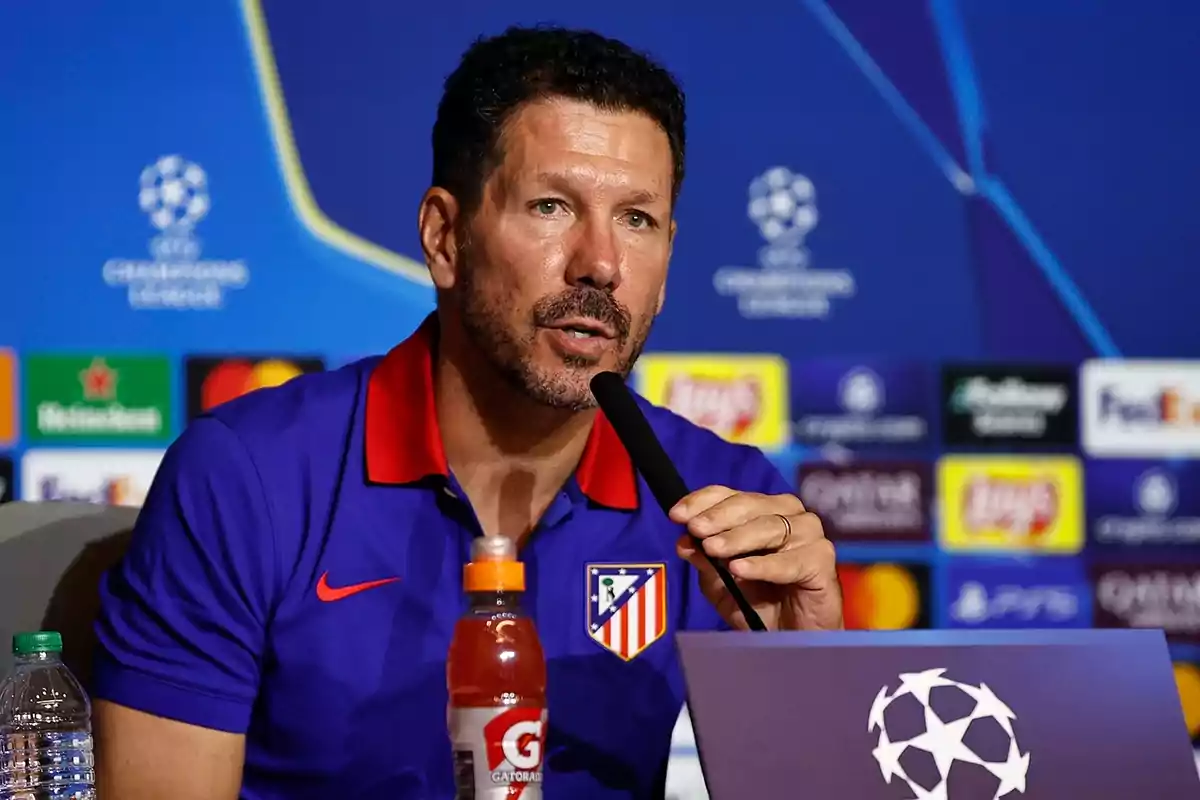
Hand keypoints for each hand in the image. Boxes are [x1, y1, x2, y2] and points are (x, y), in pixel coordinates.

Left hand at [670, 485, 842, 631]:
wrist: (790, 639)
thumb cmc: (758, 605)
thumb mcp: (720, 583)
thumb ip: (704, 560)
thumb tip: (683, 541)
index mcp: (762, 511)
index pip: (729, 495)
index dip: (702, 501)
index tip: (676, 515)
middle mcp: (788, 515)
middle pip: (750, 505)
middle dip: (719, 517)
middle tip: (696, 530)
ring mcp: (809, 535)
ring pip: (770, 527)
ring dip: (738, 537)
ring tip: (714, 549)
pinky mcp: (822, 561)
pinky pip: (790, 560)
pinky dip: (763, 564)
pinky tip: (740, 569)